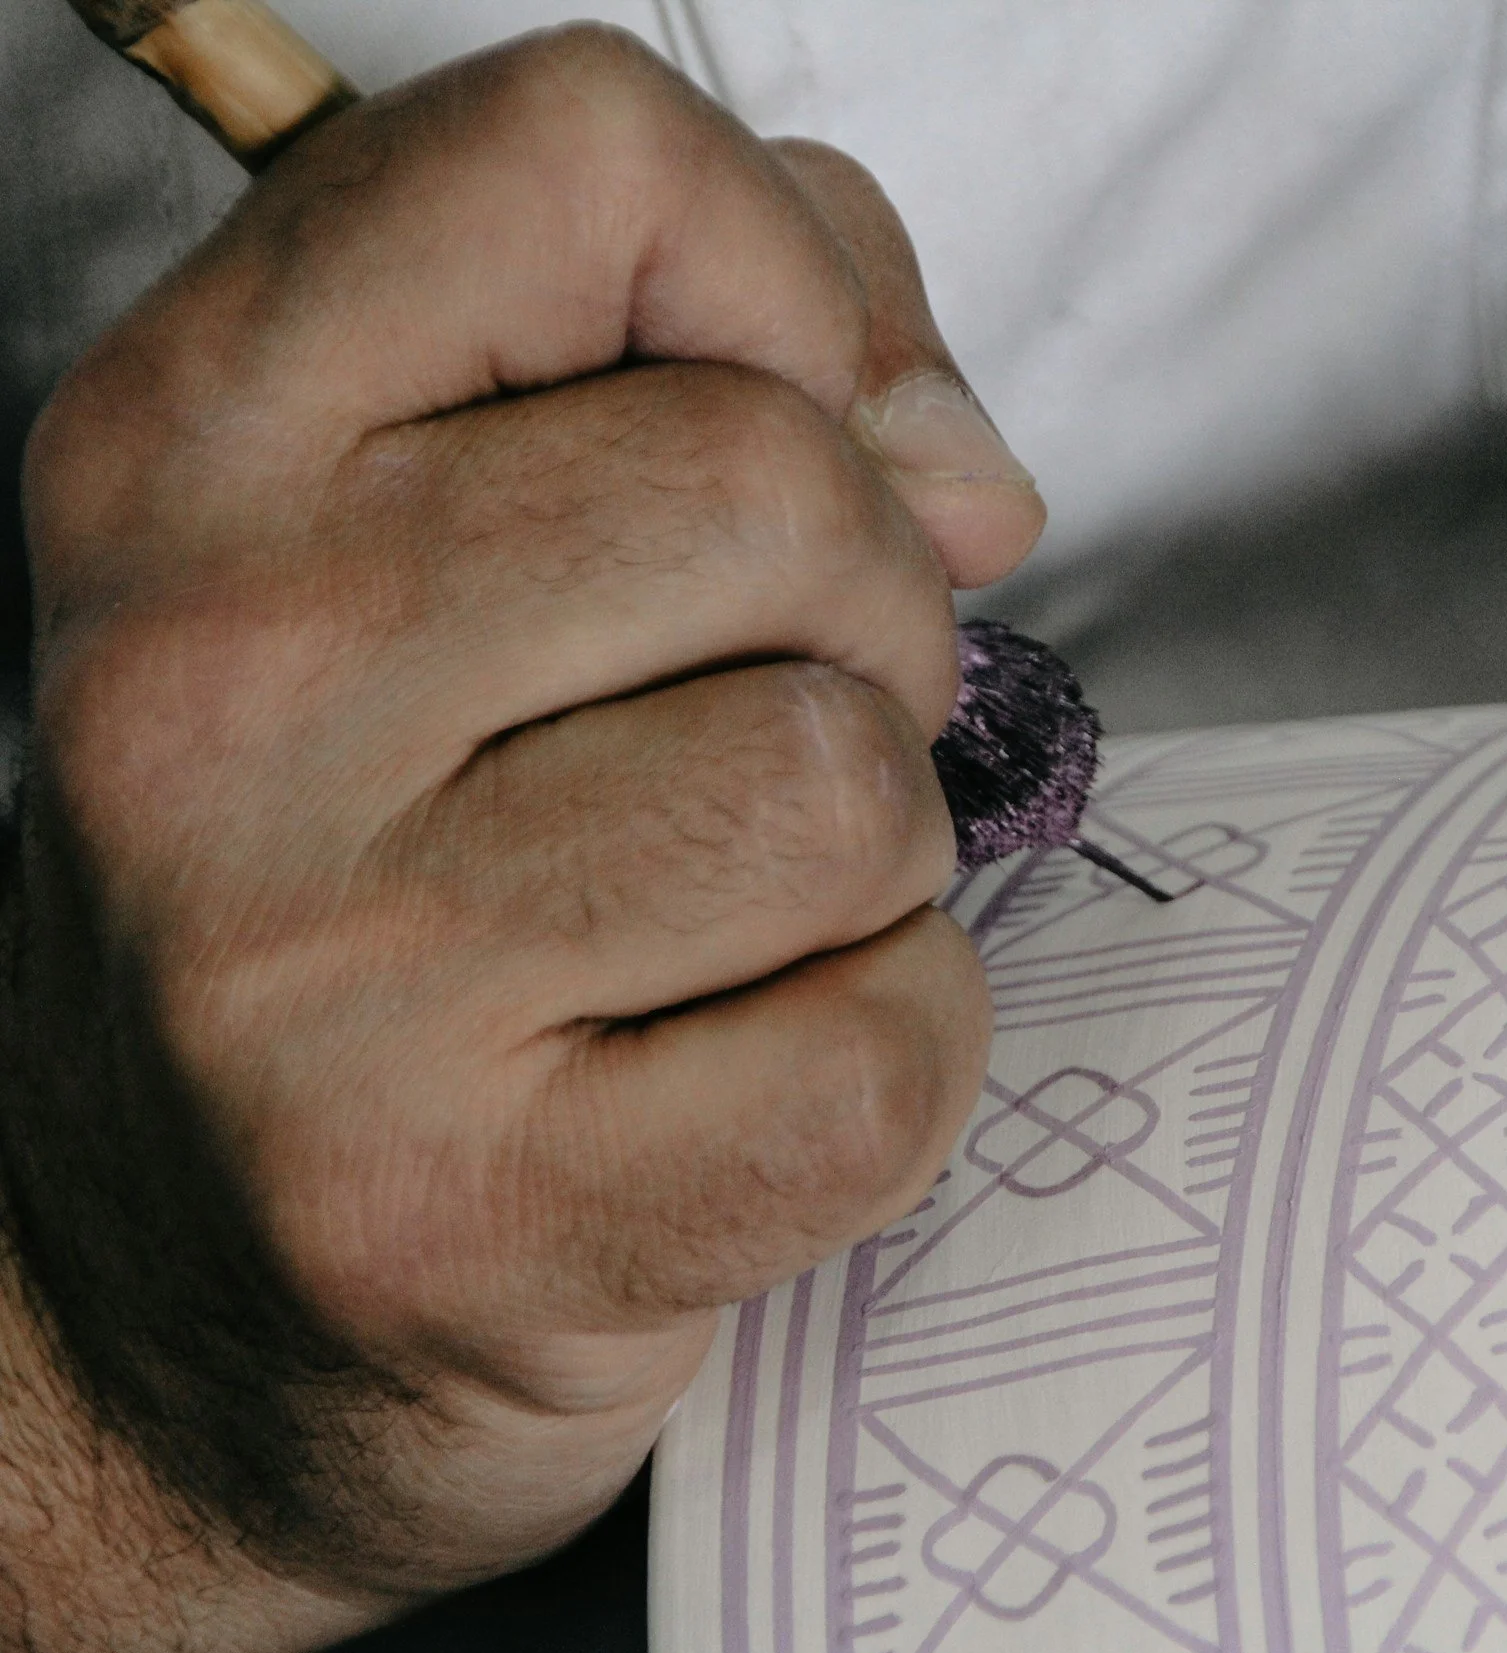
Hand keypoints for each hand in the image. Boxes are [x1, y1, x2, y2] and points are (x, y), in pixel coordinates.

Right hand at [0, 26, 1041, 1652]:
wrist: (182, 1278)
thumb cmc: (388, 857)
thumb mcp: (461, 523)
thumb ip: (744, 356)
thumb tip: (961, 455)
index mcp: (198, 442)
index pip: (582, 157)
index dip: (782, 278)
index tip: (784, 425)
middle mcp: (212, 681)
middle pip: (780, 485)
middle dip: (871, 613)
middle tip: (755, 726)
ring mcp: (317, 970)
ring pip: (846, 776)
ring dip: (873, 850)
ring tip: (720, 912)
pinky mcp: (467, 1212)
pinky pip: (886, 1040)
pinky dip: (892, 1046)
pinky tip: (735, 1065)